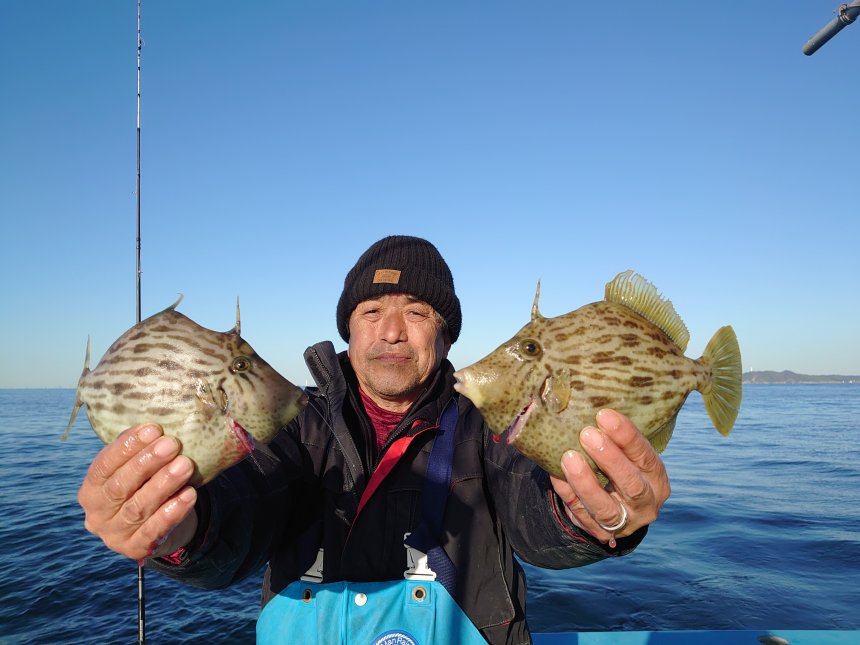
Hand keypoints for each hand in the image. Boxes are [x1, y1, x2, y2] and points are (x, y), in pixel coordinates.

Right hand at [77, 423, 198, 561]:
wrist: (158, 526)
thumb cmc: (146, 486)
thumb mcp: (136, 469)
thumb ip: (139, 451)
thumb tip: (155, 425)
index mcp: (91, 489)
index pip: (104, 465)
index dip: (127, 446)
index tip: (154, 429)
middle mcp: (96, 514)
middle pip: (120, 486)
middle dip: (147, 463)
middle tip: (173, 444)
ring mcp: (114, 535)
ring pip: (138, 508)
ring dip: (163, 484)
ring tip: (185, 465)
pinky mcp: (135, 550)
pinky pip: (154, 530)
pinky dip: (173, 511)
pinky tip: (189, 494)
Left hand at [550, 409, 670, 546]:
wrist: (618, 506)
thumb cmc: (621, 465)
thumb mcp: (630, 454)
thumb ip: (618, 436)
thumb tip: (592, 398)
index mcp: (657, 477)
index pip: (646, 456)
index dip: (627, 437)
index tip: (605, 416)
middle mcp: (646, 503)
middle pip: (631, 484)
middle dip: (609, 459)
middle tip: (587, 434)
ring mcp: (625, 522)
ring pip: (606, 508)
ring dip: (586, 482)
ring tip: (568, 457)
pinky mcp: (601, 533)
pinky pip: (581, 513)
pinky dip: (567, 492)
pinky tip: (555, 473)